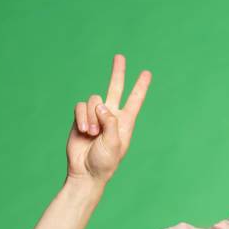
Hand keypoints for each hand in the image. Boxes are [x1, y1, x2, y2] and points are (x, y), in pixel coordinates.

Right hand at [65, 54, 151, 184]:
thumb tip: (102, 105)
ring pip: (94, 100)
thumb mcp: (114, 143)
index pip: (135, 100)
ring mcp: (96, 116)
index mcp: (126, 121)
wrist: (85, 172)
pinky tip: (84, 130)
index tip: (147, 73)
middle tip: (119, 56)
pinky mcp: (81, 118)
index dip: (141, 86)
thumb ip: (110, 123)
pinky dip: (82, 117)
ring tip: (93, 133)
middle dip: (117, 72)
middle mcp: (111, 115)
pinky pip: (80, 107)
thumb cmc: (105, 161)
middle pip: (115, 88)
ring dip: (92, 116)